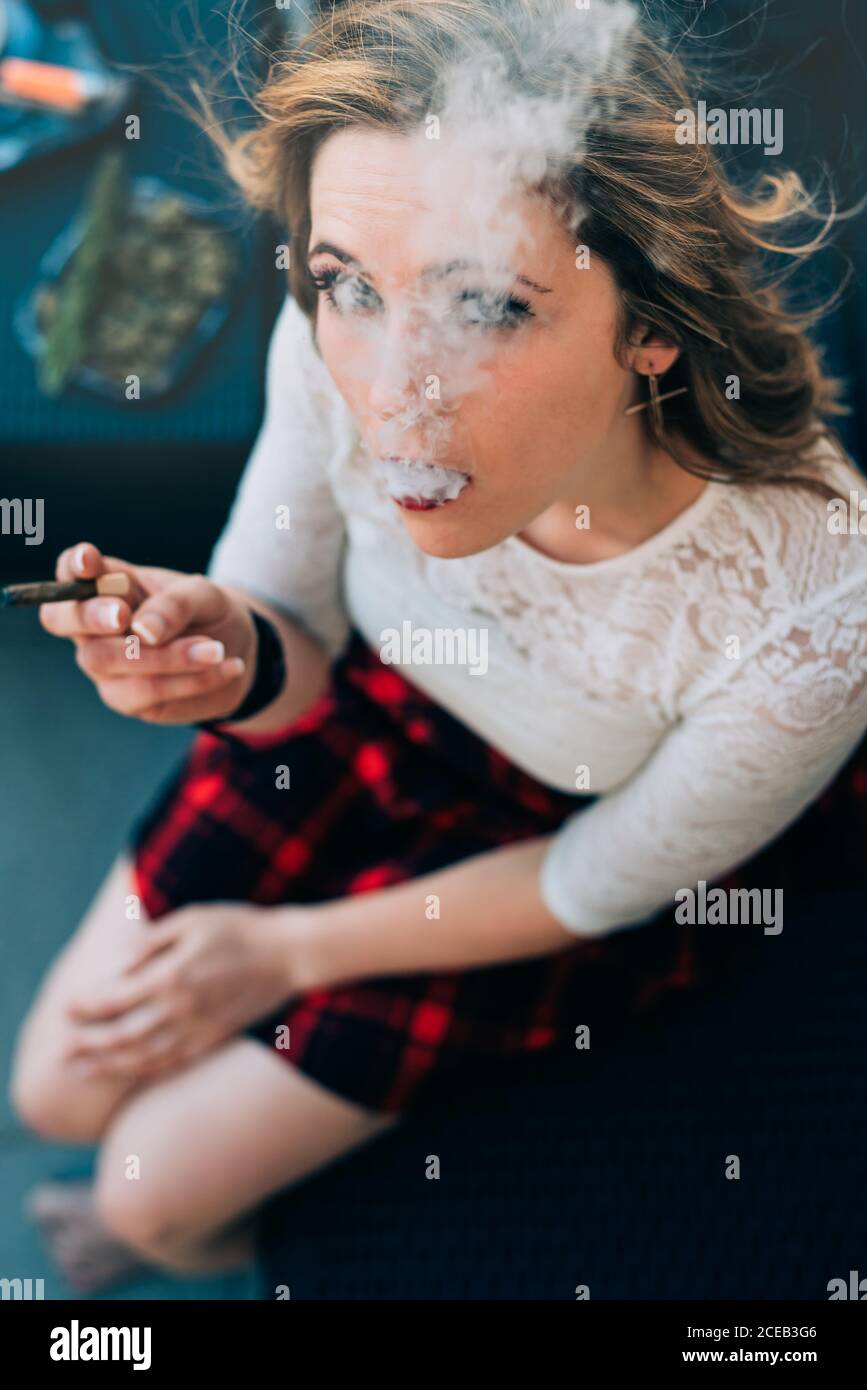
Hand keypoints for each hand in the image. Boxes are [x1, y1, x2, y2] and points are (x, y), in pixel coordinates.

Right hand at [39, 540, 257, 723]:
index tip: (88, 560)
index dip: (72, 566)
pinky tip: (225, 666)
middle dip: (90, 615)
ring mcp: (104, 663)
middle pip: (60, 619)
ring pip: (107, 660)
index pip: (72, 572)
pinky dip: (190, 679)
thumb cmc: (209, 614)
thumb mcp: (204, 596)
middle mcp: (94, 624)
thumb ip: (174, 604)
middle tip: (123, 616)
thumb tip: (142, 630)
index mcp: (109, 584)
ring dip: (165, 656)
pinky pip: (146, 691)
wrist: (236, 654)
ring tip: (215, 649)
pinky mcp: (126, 698)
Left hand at [63, 903, 312, 1079]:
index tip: (66, 1007)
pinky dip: (143, 1070)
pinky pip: (171, 1062)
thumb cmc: (239, 927)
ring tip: (82, 1070)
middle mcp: (181, 1009)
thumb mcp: (192, 919)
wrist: (289, 954)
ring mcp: (199, 1029)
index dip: (86, 1007)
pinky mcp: (213, 1038)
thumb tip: (118, 967)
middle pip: (122, 1036)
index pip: (115, 999)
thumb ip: (151, 943)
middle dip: (88, 1044)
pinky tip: (127, 1070)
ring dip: (108, 1066)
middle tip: (62, 1051)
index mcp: (172, 975)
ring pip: (143, 1057)